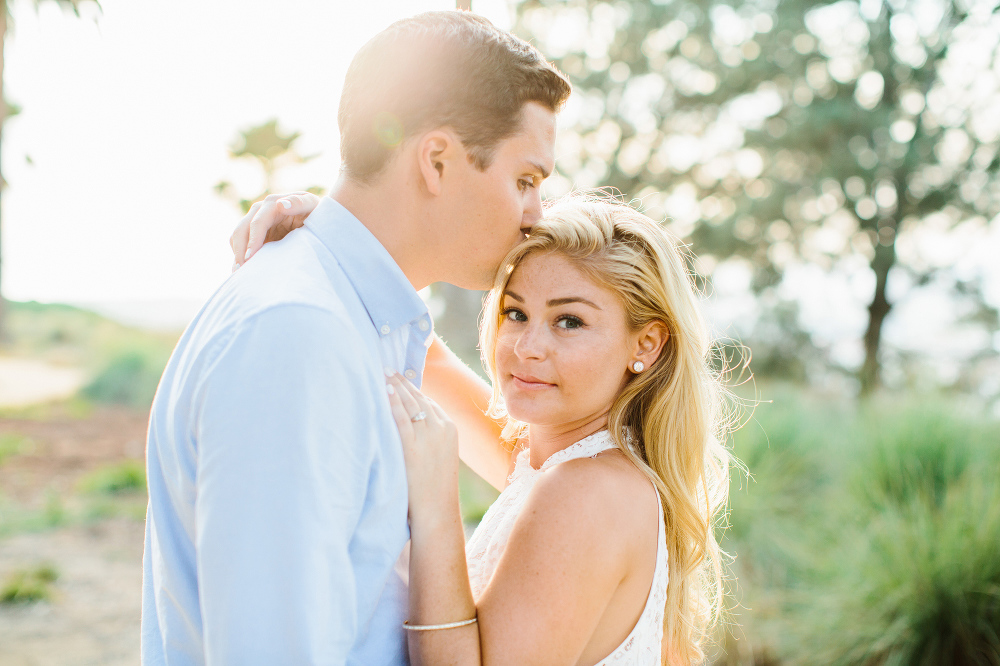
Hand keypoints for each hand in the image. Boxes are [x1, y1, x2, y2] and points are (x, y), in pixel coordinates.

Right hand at [229, 192, 321, 270]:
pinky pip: (240, 245)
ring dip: (237, 255)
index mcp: (271, 204)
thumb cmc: (316, 212)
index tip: (250, 258)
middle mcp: (259, 211)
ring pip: (236, 238)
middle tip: (242, 272)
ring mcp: (254, 222)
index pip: (257, 223)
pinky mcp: (254, 234)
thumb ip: (300, 203)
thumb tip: (280, 205)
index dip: (252, 240)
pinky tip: (242, 273)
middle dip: (240, 251)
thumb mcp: (312, 205)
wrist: (315, 219)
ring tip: (240, 275)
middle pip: (241, 231)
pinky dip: (239, 258)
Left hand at [386, 373, 460, 523]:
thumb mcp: (439, 458)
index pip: (428, 402)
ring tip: (381, 374)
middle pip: (418, 398)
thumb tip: (413, 427)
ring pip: (410, 404)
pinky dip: (393, 402)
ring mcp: (429, 437)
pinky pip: (401, 419)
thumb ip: (430, 440)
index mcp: (450, 429)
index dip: (412, 388)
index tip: (399, 377)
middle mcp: (442, 428)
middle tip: (385, 368)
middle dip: (402, 382)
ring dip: (395, 386)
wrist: (437, 512)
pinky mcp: (413, 448)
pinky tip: (385, 391)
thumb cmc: (434, 490)